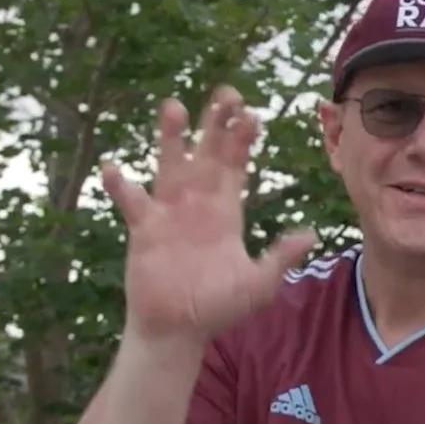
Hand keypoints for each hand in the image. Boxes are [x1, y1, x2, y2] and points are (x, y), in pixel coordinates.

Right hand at [99, 86, 316, 342]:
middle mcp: (197, 205)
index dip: (242, 140)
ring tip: (174, 107)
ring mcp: (169, 213)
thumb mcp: (258, 284)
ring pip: (171, 166)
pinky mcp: (144, 229)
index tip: (251, 113)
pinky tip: (113, 168)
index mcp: (226, 212)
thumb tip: (310, 233)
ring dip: (172, 139)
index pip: (236, 167)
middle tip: (225, 92)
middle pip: (206, 155)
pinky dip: (121, 185)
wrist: (179, 330)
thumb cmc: (218, 309)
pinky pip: (132, 202)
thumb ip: (280, 257)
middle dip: (215, 125)